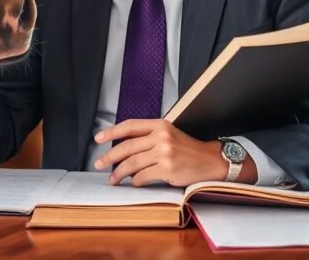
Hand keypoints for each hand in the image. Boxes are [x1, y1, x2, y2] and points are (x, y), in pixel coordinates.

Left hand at [93, 119, 228, 186]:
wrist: (209, 160)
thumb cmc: (187, 149)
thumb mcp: (168, 134)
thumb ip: (148, 137)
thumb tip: (123, 145)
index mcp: (160, 125)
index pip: (130, 126)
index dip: (111, 132)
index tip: (98, 138)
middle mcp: (161, 137)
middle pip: (127, 146)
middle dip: (109, 157)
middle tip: (99, 164)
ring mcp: (164, 153)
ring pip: (132, 163)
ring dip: (118, 173)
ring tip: (113, 179)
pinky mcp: (167, 169)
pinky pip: (142, 176)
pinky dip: (135, 181)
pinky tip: (133, 183)